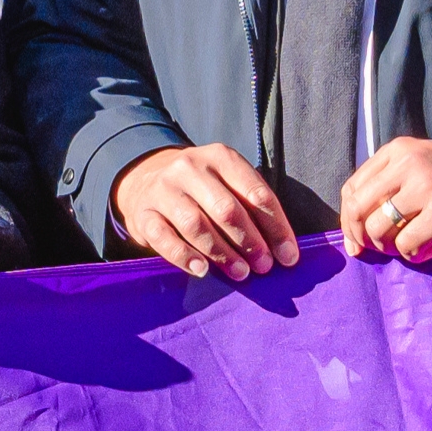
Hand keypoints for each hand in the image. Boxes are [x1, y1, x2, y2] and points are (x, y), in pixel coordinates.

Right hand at [115, 144, 300, 279]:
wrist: (145, 180)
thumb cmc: (202, 189)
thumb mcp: (228, 183)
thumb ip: (252, 207)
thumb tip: (284, 250)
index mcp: (221, 157)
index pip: (255, 192)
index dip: (276, 227)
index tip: (288, 256)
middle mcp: (190, 168)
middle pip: (226, 209)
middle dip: (250, 241)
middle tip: (264, 266)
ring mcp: (163, 189)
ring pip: (196, 224)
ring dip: (222, 253)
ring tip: (241, 273)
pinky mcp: (143, 213)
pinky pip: (163, 238)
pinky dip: (184, 256)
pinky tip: (202, 270)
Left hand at [336, 138, 431, 262]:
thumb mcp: (422, 165)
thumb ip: (389, 184)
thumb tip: (354, 227)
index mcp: (398, 151)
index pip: (352, 188)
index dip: (348, 220)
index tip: (357, 240)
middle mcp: (408, 165)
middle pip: (358, 209)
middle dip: (362, 238)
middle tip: (377, 250)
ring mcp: (426, 187)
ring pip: (378, 229)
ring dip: (390, 248)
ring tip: (411, 246)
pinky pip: (407, 245)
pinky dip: (414, 255)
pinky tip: (431, 250)